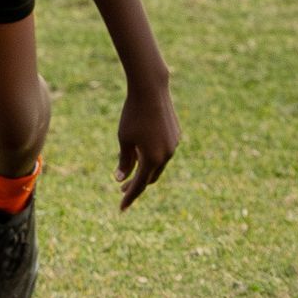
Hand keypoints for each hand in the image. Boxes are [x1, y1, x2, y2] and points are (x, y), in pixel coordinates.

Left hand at [116, 78, 178, 209]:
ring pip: (158, 164)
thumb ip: (124, 161)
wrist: (151, 90)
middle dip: (137, 184)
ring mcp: (173, 145)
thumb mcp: (124, 139)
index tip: (121, 208)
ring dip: (145, 169)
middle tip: (122, 187)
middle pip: (150, 177)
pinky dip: (152, 156)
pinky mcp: (175, 135)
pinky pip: (163, 151)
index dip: (129, 197)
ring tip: (131, 168)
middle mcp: (166, 155)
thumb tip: (121, 178)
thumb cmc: (132, 114)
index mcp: (152, 159)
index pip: (140, 185)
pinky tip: (143, 150)